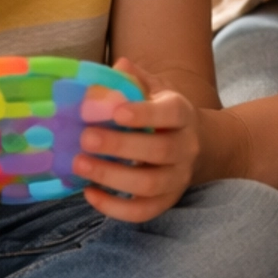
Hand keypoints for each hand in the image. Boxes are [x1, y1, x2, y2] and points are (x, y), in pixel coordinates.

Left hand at [74, 76, 200, 222]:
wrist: (197, 146)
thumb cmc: (164, 114)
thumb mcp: (156, 90)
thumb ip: (136, 79)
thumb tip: (118, 65)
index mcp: (182, 115)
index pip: (171, 114)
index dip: (145, 114)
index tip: (116, 112)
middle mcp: (185, 148)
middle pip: (159, 150)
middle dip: (120, 146)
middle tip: (85, 138)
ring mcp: (177, 178)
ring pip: (150, 184)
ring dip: (112, 176)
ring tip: (79, 164)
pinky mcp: (166, 202)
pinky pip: (142, 212)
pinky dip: (114, 208)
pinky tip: (88, 193)